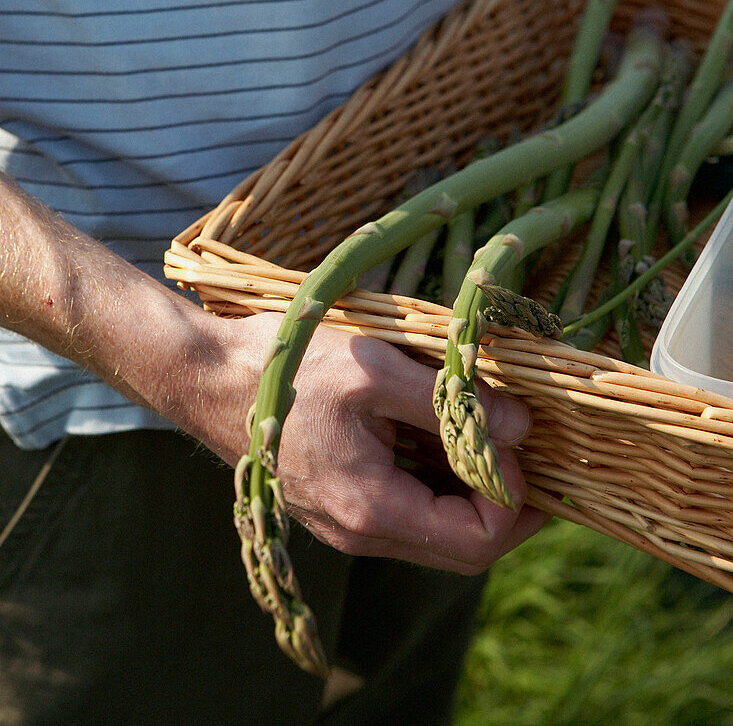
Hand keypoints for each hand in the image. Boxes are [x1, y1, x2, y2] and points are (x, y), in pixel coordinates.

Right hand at [215, 312, 545, 574]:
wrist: (207, 376)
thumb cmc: (286, 368)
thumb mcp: (373, 370)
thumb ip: (449, 402)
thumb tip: (520, 424)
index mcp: (371, 507)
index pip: (475, 540)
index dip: (511, 495)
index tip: (513, 437)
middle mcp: (359, 532)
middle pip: (461, 550)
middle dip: (505, 505)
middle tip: (523, 447)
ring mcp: (345, 524)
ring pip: (435, 535)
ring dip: (472, 495)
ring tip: (489, 435)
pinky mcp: (336, 504)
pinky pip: (406, 514)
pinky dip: (438, 486)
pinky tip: (442, 437)